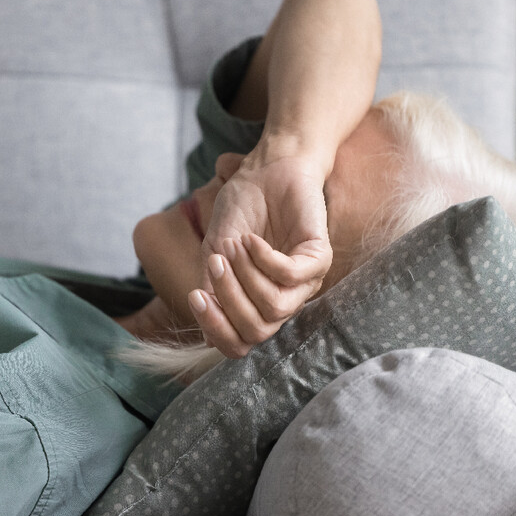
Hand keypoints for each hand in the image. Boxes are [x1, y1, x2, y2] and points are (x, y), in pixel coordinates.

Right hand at [191, 149, 332, 357]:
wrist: (264, 171)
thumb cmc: (241, 211)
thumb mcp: (215, 254)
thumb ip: (212, 291)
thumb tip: (205, 338)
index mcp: (257, 305)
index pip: (240, 344)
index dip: (216, 329)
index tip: (196, 297)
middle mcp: (284, 300)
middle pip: (257, 331)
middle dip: (229, 299)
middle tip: (215, 262)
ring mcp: (305, 282)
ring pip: (274, 307)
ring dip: (246, 276)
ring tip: (234, 244)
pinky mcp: (320, 258)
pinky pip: (290, 276)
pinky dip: (264, 259)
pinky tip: (252, 240)